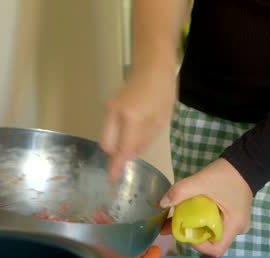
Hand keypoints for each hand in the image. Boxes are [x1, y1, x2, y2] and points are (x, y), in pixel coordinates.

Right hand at [100, 66, 176, 181]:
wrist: (152, 65)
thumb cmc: (163, 92)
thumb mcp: (160, 120)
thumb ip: (144, 140)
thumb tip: (130, 156)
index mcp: (131, 118)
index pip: (121, 149)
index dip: (116, 166)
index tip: (112, 180)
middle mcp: (114, 114)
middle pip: (106, 145)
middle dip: (115, 155)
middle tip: (128, 159)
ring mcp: (109, 109)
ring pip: (106, 136)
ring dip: (117, 144)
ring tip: (136, 140)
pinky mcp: (109, 106)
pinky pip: (109, 127)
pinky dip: (117, 134)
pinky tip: (132, 130)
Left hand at [160, 158, 252, 256]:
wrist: (245, 162)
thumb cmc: (227, 174)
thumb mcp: (202, 181)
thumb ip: (181, 191)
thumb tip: (161, 203)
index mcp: (234, 226)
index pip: (216, 249)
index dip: (198, 246)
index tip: (185, 231)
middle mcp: (237, 229)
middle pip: (212, 241)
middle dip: (192, 235)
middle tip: (176, 224)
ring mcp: (235, 223)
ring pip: (212, 233)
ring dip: (194, 227)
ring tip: (177, 218)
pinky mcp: (231, 216)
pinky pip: (215, 224)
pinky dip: (201, 221)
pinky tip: (188, 212)